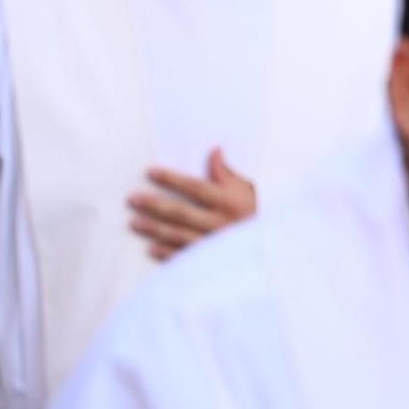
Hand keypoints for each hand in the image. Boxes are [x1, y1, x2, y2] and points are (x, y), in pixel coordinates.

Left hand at [128, 149, 255, 260]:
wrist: (276, 243)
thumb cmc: (260, 209)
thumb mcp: (249, 187)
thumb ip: (227, 172)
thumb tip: (214, 150)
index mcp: (229, 201)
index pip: (195, 187)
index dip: (172, 179)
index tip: (151, 172)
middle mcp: (220, 222)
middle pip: (182, 212)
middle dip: (155, 205)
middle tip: (132, 199)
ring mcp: (214, 242)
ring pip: (179, 235)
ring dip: (155, 229)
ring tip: (134, 223)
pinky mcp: (212, 258)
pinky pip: (186, 256)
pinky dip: (168, 253)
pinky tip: (151, 248)